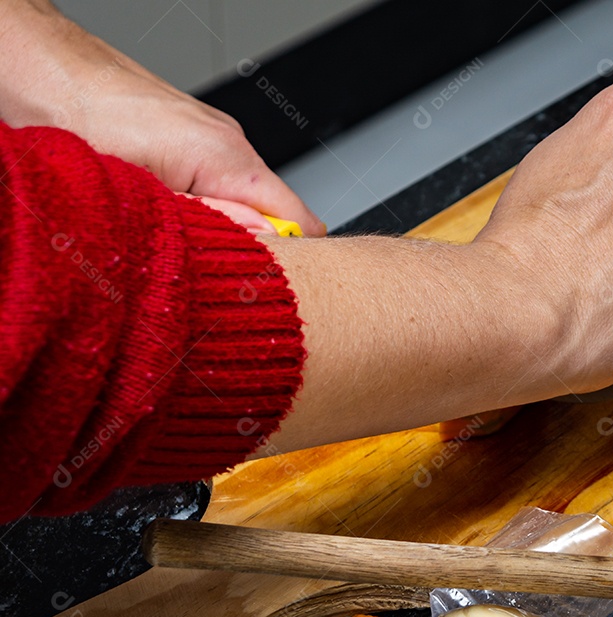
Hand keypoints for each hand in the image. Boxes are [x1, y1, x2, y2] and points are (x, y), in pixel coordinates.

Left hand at [0, 1, 324, 235]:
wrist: (40, 69)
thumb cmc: (76, 113)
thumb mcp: (147, 191)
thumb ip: (215, 222)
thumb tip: (263, 247)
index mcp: (231, 156)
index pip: (302, 221)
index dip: (291, 259)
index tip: (261, 281)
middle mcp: (230, 143)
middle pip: (271, 218)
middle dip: (248, 249)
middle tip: (207, 267)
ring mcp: (211, 139)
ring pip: (239, 202)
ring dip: (217, 228)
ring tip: (173, 238)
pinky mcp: (188, 139)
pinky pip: (213, 184)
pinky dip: (197, 206)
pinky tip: (161, 213)